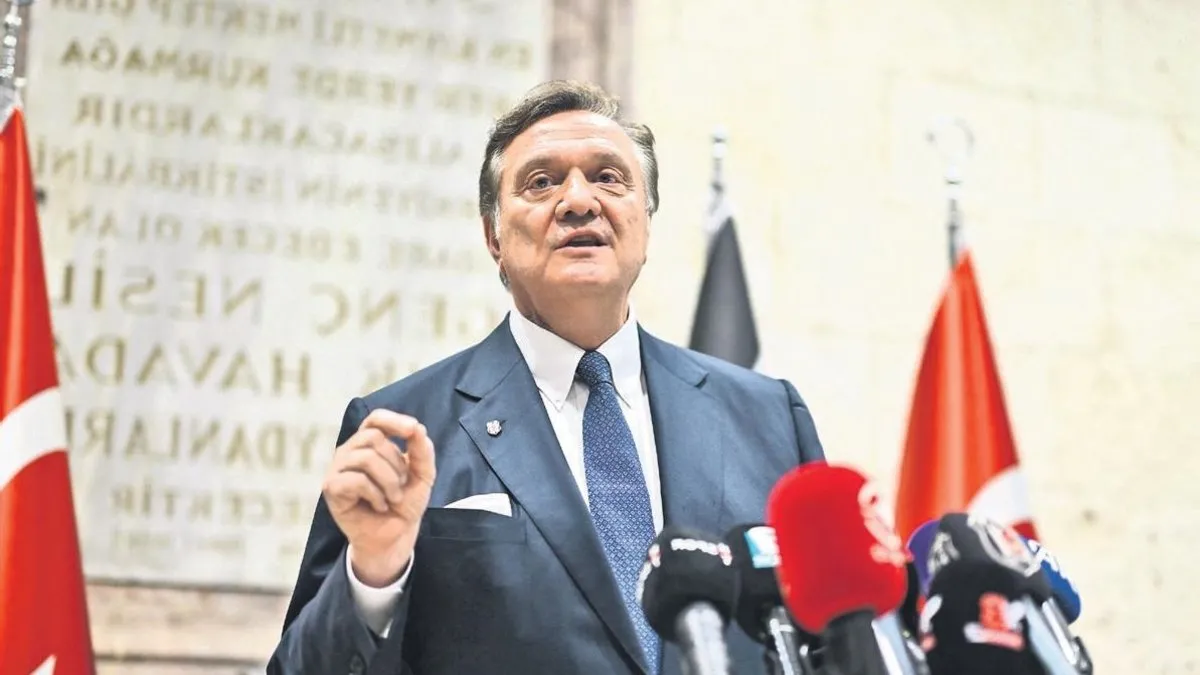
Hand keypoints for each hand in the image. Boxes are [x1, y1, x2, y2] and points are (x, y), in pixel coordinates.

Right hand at [322, 409, 436, 586]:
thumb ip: (422, 451)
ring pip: (366, 458)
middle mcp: (351, 451)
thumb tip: (418, 428)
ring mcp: (338, 468)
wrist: (394, 535)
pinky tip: (378, 505)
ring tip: (392, 497)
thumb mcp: (422, 475)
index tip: (412, 429)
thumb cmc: (404, 503)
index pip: (375, 419)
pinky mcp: (331, 487)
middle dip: (396, 463)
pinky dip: (375, 494)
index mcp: (370, 443)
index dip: (393, 420)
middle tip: (400, 485)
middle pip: (373, 437)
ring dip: (388, 481)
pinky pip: (356, 480)